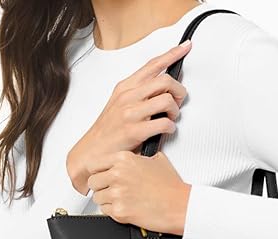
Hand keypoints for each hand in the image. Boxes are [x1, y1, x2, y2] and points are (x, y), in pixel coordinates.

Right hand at [66, 40, 191, 193]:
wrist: (91, 152)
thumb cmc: (108, 130)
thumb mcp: (119, 104)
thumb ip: (138, 93)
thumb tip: (162, 88)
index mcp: (125, 87)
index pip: (152, 65)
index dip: (172, 54)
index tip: (186, 47)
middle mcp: (127, 96)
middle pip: (165, 80)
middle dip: (179, 90)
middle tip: (178, 102)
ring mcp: (130, 113)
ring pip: (166, 100)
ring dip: (175, 110)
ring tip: (170, 118)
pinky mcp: (134, 131)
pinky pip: (164, 123)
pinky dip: (170, 128)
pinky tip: (166, 131)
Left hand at [87, 150, 191, 235]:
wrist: (179, 205)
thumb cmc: (170, 186)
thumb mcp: (155, 160)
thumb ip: (136, 158)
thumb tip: (130, 158)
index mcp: (124, 159)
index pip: (94, 164)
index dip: (97, 172)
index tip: (101, 176)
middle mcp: (118, 174)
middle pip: (93, 181)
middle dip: (101, 186)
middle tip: (112, 190)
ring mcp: (117, 193)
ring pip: (97, 197)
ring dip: (106, 199)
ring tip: (121, 199)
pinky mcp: (119, 211)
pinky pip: (104, 211)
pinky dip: (112, 211)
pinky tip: (125, 207)